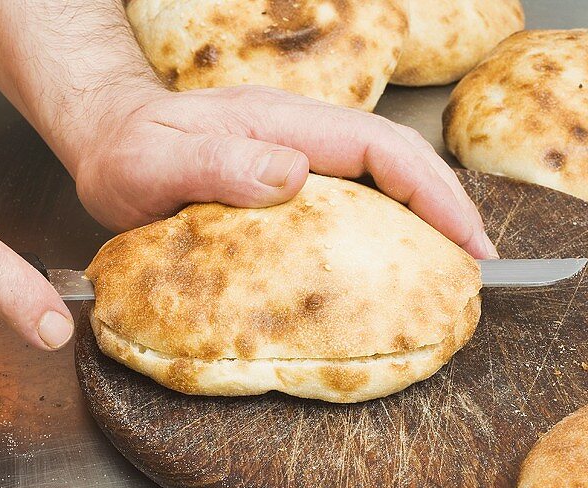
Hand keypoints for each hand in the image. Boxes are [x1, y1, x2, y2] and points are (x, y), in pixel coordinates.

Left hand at [0, 0, 496, 258]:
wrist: (106, 137)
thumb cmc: (126, 155)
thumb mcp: (154, 164)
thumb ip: (217, 165)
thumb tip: (291, 174)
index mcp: (280, 124)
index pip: (378, 149)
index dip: (432, 192)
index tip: (467, 241)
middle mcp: (298, 131)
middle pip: (397, 157)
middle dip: (448, 204)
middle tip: (481, 262)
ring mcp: (297, 150)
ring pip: (383, 172)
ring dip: (427, 212)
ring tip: (455, 262)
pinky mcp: (288, 172)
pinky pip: (356, 190)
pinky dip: (390, 219)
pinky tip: (399, 254)